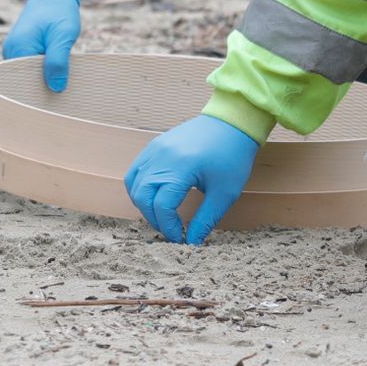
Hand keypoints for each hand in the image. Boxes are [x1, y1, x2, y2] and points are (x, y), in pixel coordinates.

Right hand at [2, 0, 80, 90]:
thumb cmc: (59, 12)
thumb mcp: (63, 36)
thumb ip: (58, 61)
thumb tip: (55, 87)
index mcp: (18, 48)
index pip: (25, 82)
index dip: (42, 91)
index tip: (58, 95)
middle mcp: (10, 50)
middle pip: (24, 80)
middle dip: (42, 85)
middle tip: (62, 87)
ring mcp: (13, 49)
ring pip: (27, 73)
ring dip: (43, 77)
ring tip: (60, 77)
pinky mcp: (20, 48)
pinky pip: (28, 66)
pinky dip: (41, 69)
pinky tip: (55, 69)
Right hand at [124, 115, 259, 243]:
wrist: (232, 123)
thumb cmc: (232, 156)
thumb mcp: (224, 193)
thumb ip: (205, 220)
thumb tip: (192, 242)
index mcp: (182, 168)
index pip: (162, 205)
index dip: (169, 227)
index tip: (181, 239)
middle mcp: (163, 156)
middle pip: (142, 196)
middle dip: (154, 219)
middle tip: (170, 229)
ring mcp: (156, 148)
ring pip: (134, 184)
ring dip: (144, 204)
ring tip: (162, 215)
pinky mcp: (155, 145)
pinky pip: (136, 170)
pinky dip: (139, 187)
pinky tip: (154, 197)